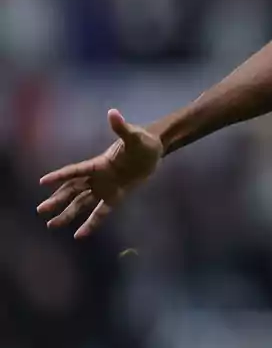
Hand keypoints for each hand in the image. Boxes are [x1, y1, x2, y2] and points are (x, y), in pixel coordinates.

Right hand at [37, 109, 162, 238]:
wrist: (155, 151)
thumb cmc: (143, 141)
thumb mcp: (134, 136)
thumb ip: (122, 128)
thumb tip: (113, 113)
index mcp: (99, 163)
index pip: (76, 171)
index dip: (60, 175)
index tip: (43, 181)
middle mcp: (98, 177)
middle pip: (73, 190)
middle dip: (57, 200)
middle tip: (41, 210)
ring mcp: (105, 188)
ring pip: (81, 203)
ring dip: (67, 214)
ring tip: (51, 225)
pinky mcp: (115, 196)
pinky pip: (100, 212)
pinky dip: (91, 222)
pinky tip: (80, 234)